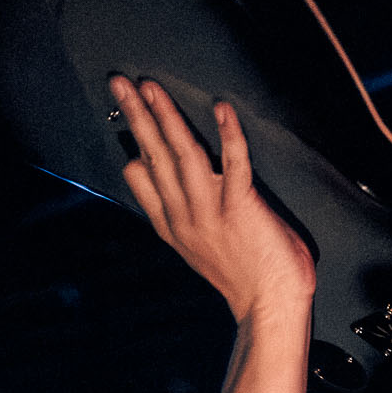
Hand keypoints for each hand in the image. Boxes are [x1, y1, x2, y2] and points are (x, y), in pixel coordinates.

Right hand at [108, 78, 315, 320]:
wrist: (272, 310)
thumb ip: (189, 220)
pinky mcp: (241, 209)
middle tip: (119, 82)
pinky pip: (233, 164)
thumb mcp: (203, 251)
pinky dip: (228, 134)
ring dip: (165, 116)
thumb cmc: (249, 279)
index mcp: (175, 227)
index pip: (141, 180)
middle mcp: (186, 218)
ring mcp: (211, 213)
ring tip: (151, 86)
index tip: (129, 120)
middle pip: (153, 157)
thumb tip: (183, 190)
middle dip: (136, 116)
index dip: (135, 149)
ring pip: (181, 155)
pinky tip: (221, 108)